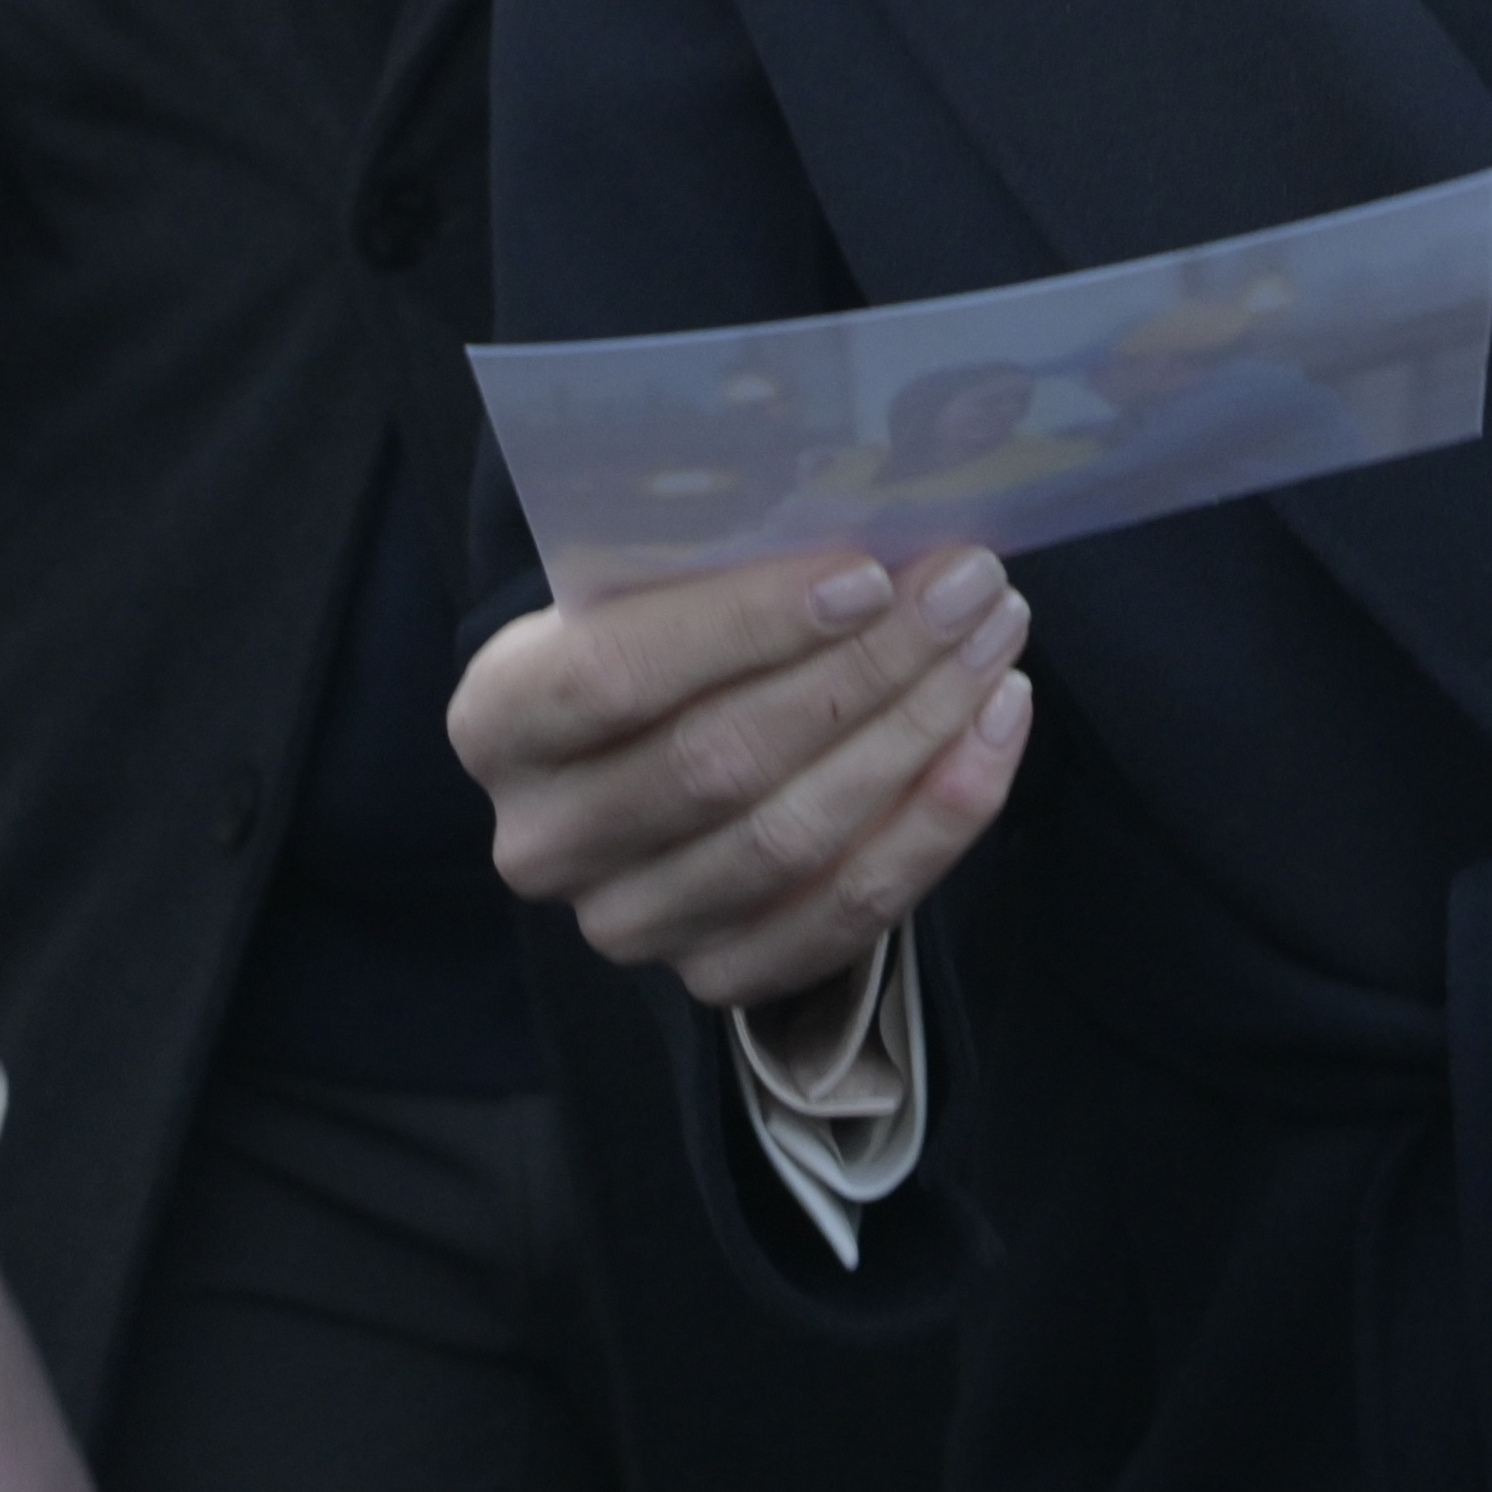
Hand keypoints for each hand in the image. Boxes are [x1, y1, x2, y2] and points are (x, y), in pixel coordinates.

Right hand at [460, 543, 1036, 1008]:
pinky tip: (993, 728)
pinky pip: (849, 910)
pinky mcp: (716, 975)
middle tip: (966, 588)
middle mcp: (544, 839)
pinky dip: (938, 819)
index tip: (868, 574)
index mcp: (498, 720)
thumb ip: (714, 569)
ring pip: (795, 837)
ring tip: (992, 642)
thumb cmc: (659, 648)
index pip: (614, 675)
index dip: (746, 626)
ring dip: (919, 731)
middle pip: (722, 761)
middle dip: (866, 667)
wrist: (647, 764)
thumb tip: (870, 516)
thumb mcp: (644, 594)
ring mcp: (627, 923)